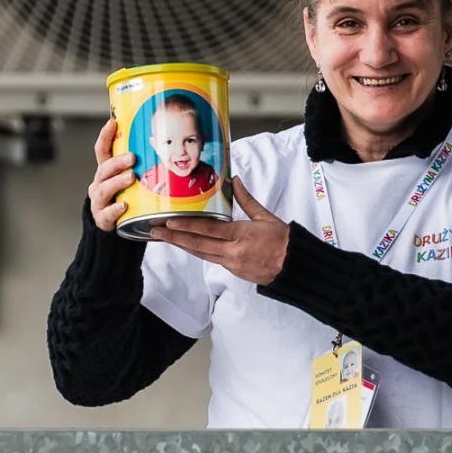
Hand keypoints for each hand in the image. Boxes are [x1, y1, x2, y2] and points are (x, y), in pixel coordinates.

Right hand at [89, 118, 136, 231]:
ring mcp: (99, 201)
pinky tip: (124, 205)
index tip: (112, 122)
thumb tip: (162, 144)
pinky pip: (108, 213)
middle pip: (104, 169)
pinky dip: (115, 209)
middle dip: (117, 162)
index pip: (102, 151)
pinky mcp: (102, 218)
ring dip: (117, 182)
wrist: (112, 223)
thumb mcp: (129, 179)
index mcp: (105, 171)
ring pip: (104, 189)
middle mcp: (99, 183)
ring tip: (131, 177)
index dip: (105, 136)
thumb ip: (139, 165)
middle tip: (132, 157)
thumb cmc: (125, 196)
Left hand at [149, 178, 288, 284]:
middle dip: (174, 238)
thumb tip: (234, 181)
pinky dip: (198, 251)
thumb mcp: (266, 217)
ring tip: (166, 239)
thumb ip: (246, 200)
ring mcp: (232, 264)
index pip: (207, 229)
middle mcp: (233, 252)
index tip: (169, 221)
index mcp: (241, 236)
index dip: (185, 226)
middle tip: (155, 231)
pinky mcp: (234, 272)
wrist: (295, 268)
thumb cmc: (284, 242)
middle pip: (197, 245)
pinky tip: (188, 245)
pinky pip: (211, 259)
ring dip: (182, 246)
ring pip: (201, 254)